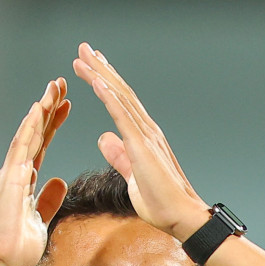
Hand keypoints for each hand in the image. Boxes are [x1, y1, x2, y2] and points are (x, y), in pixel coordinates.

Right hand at [0, 78, 70, 265]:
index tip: (66, 104)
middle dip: (49, 107)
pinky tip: (38, 109)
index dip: (54, 123)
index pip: (43, 144)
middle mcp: (17, 170)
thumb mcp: (41, 218)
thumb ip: (48, 199)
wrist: (0, 259)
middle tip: (61, 82)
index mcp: (25, 179)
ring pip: (29, 133)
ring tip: (54, 87)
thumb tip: (59, 182)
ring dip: (41, 109)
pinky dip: (30, 127)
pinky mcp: (10, 178)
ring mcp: (12, 172)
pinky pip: (21, 148)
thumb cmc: (16, 245)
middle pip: (36, 132)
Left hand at [72, 43, 209, 242]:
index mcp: (143, 136)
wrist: (182, 217)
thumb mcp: (131, 175)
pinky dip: (109, 98)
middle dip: (100, 68)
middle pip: (120, 91)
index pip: (121, 101)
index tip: (92, 65)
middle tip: (82, 48)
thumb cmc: (161, 202)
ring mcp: (146, 135)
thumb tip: (104, 138)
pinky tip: (97, 82)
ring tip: (83, 57)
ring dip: (101, 75)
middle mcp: (146, 129)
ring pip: (120, 97)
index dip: (105, 81)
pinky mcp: (142, 146)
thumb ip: (119, 156)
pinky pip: (123, 116)